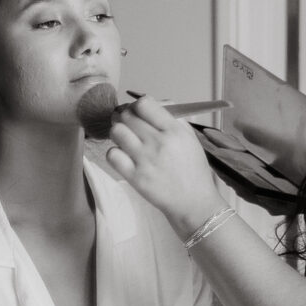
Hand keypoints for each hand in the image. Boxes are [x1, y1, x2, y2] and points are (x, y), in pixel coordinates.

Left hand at [107, 96, 224, 236]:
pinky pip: (112, 155)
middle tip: (127, 123)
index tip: (138, 112)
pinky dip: (115, 153)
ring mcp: (145, 160)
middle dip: (124, 116)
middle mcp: (159, 143)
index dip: (136, 105)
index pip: (144, 104)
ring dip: (118, 132)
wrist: (194, 202)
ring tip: (125, 139)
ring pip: (116, 132)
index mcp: (175, 131)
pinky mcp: (135, 177)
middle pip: (127, 115)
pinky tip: (123, 156)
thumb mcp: (190, 139)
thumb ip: (172, 119)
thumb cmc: (193, 171)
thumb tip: (149, 105)